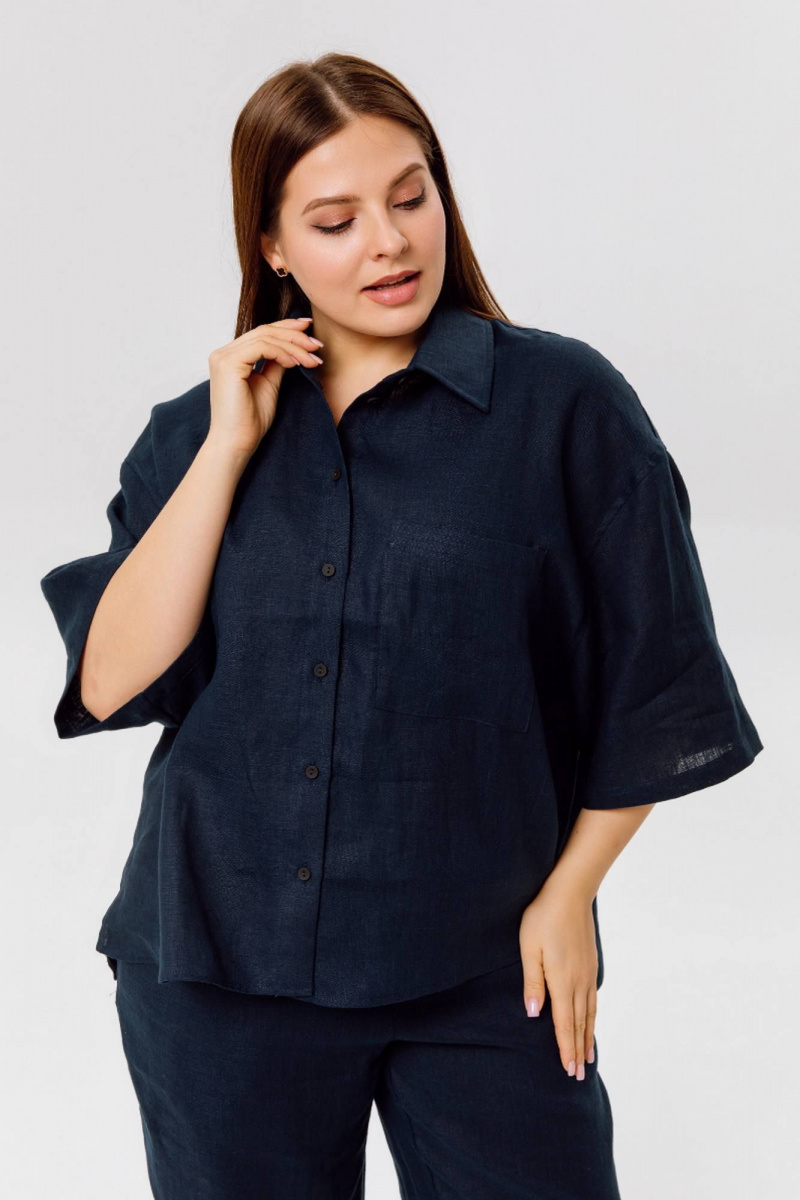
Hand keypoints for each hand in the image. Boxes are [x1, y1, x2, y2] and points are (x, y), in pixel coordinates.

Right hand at [206, 316, 324, 460]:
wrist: (237, 443)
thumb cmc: (250, 421)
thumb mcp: (269, 385)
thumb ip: (276, 364)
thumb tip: (292, 349)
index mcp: (231, 357)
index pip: (261, 333)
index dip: (287, 329)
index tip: (311, 332)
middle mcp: (223, 353)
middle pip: (264, 331)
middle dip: (295, 335)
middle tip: (317, 344)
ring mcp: (223, 357)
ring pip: (265, 337)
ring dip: (294, 346)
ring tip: (313, 357)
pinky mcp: (228, 364)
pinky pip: (262, 347)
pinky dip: (283, 352)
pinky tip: (296, 363)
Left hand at [518, 881, 597, 1080]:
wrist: (570, 892)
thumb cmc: (542, 917)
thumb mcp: (529, 948)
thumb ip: (532, 982)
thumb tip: (535, 1014)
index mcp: (561, 980)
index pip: (564, 1023)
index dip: (566, 1048)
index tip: (569, 1070)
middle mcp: (578, 981)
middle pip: (579, 1024)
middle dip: (578, 1050)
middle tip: (579, 1075)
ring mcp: (587, 973)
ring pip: (589, 1013)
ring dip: (588, 1036)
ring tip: (589, 1057)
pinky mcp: (591, 964)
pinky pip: (593, 999)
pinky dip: (592, 1017)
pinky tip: (590, 1022)